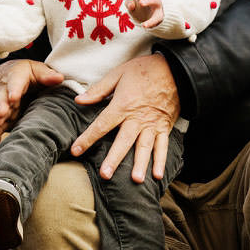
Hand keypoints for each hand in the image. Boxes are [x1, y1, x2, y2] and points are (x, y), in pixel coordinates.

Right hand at [0, 58, 64, 147]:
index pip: (15, 83)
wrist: (6, 76)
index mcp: (15, 77)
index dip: (14, 90)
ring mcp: (3, 105)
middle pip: (2, 98)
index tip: (14, 97)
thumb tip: (60, 78)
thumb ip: (46, 75)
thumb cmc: (27, 74)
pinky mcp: (2, 117)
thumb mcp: (35, 69)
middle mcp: (6, 92)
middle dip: (1, 106)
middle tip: (1, 113)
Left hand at [72, 54, 178, 182]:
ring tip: (135, 180)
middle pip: (123, 141)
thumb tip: (79, 100)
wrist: (174, 69)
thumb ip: (98, 90)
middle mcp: (137, 118)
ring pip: (145, 147)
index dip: (87, 138)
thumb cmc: (143, 70)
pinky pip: (163, 146)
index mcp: (122, 105)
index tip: (75, 150)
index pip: (101, 125)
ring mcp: (153, 124)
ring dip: (140, 164)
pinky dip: (161, 160)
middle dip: (114, 159)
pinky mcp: (165, 127)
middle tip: (105, 175)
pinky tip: (157, 175)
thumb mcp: (117, 74)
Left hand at [124, 0, 163, 27]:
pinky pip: (156, 18)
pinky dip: (151, 22)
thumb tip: (131, 5)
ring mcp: (157, 4)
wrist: (155, 16)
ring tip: (141, 3)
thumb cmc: (141, 5)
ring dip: (148, 0)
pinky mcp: (159, 14)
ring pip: (155, 0)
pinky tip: (144, 25)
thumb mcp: (133, 3)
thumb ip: (129, 3)